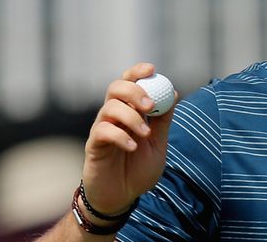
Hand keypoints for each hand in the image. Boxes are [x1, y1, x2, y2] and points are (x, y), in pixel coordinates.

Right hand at [80, 63, 176, 214]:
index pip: (129, 82)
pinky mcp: (93, 145)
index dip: (138, 72)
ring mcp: (102, 129)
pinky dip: (120, 136)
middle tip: (149, 105)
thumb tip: (173, 94)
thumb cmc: (139, 170)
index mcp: (130, 111)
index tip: (151, 69)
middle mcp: (113, 115)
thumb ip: (163, 120)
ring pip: (110, 107)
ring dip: (131, 117)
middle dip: (134, 91)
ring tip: (145, 135)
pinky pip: (103, 131)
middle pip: (116, 87)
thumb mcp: (159, 144)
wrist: (122, 197)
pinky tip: (132, 147)